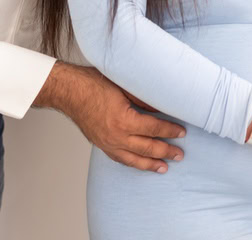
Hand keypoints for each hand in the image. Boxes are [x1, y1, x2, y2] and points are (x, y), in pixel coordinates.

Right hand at [34, 62, 185, 172]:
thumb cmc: (94, 84)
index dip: (170, 131)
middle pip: (148, 148)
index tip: (182, 132)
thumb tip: (162, 107)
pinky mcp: (101, 145)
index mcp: (125, 120)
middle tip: (180, 154)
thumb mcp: (124, 87)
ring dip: (151, 164)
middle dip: (166, 151)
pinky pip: (120, 159)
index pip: (154, 129)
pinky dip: (133, 163)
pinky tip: (140, 164)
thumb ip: (144, 99)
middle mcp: (117, 136)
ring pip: (134, 159)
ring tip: (165, 167)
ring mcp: (108, 143)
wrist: (69, 91)